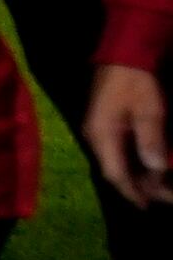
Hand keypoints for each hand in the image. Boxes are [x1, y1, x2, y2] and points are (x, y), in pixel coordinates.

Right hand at [87, 65, 172, 206]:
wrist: (122, 53)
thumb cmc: (135, 81)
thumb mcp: (148, 109)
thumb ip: (151, 139)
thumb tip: (156, 169)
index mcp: (102, 135)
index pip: (115, 173)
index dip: (133, 192)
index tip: (149, 206)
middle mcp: (95, 137)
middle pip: (114, 171)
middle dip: (139, 187)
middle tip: (164, 198)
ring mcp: (98, 130)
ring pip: (116, 162)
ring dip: (137, 176)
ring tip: (159, 187)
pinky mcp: (105, 124)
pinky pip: (117, 151)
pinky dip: (133, 163)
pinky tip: (147, 167)